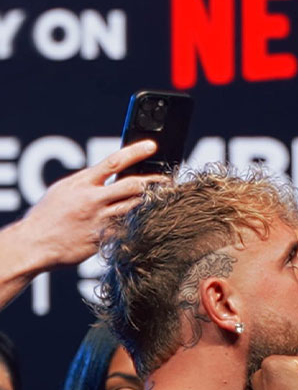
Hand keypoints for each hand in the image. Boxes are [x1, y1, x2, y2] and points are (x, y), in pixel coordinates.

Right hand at [13, 139, 160, 269]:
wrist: (36, 243)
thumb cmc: (48, 216)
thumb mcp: (65, 190)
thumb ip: (87, 182)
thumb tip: (106, 174)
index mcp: (82, 183)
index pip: (113, 161)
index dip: (135, 152)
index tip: (152, 146)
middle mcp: (93, 199)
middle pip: (132, 185)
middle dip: (153, 181)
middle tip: (168, 179)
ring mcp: (100, 220)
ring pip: (134, 208)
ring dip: (152, 203)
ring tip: (166, 199)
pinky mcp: (105, 239)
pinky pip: (128, 230)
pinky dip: (141, 225)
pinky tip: (154, 223)